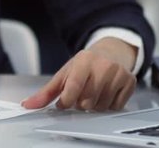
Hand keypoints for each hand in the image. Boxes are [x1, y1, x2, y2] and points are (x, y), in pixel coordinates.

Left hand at [22, 37, 137, 111]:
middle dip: (80, 102)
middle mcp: (103, 65)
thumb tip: (28, 104)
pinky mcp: (130, 82)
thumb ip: (46, 92)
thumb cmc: (85, 65)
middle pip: (87, 102)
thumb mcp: (64, 73)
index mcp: (84, 60)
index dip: (66, 100)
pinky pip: (115, 107)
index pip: (73, 88)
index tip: (64, 101)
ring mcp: (118, 74)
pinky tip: (106, 93)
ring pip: (101, 106)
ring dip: (94, 105)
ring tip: (93, 91)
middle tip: (82, 92)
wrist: (111, 52)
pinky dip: (108, 105)